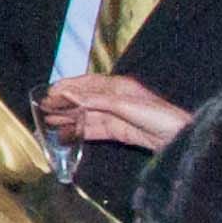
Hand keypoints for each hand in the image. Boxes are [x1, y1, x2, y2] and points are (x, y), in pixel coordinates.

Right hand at [40, 72, 192, 153]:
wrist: (178, 138)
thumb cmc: (158, 117)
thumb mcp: (125, 106)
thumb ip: (97, 101)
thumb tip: (70, 95)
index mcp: (118, 86)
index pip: (87, 83)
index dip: (68, 86)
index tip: (49, 91)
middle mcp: (115, 99)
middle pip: (84, 100)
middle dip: (64, 103)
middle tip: (43, 109)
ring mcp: (117, 116)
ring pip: (87, 116)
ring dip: (68, 119)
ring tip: (48, 123)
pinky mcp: (119, 132)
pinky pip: (94, 130)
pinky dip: (79, 132)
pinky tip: (66, 136)